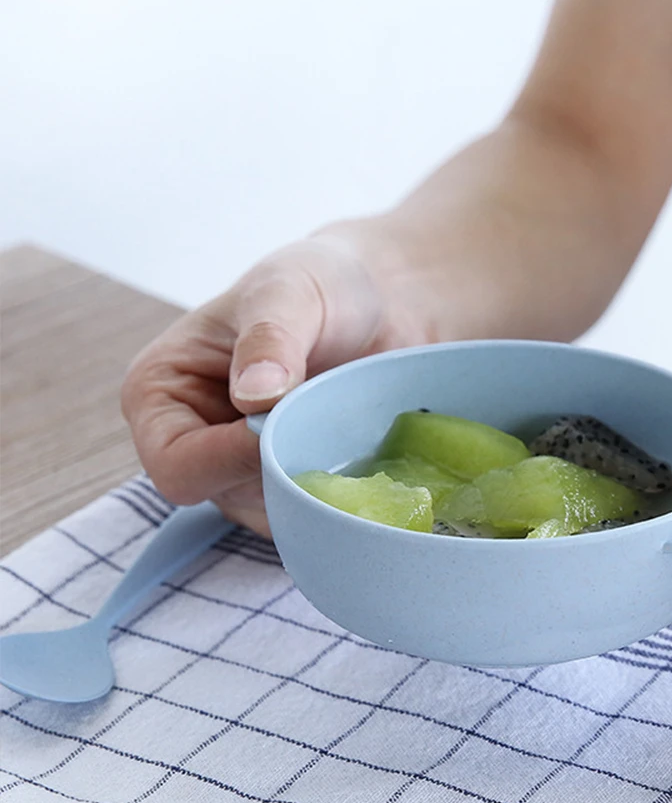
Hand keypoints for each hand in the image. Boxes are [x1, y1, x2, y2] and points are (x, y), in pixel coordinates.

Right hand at [121, 231, 430, 534]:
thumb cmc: (318, 285)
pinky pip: (312, 517)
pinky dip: (342, 499)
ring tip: (353, 435)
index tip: (289, 425)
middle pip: (228, 498)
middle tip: (332, 428)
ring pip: (274, 515)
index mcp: (161, 396)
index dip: (231, 460)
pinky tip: (368, 459)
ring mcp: (243, 473)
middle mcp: (194, 444)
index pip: (176, 466)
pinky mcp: (291, 487)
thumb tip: (253, 395)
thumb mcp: (290, 292)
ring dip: (318, 487)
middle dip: (283, 474)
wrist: (380, 301)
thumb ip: (269, 338)